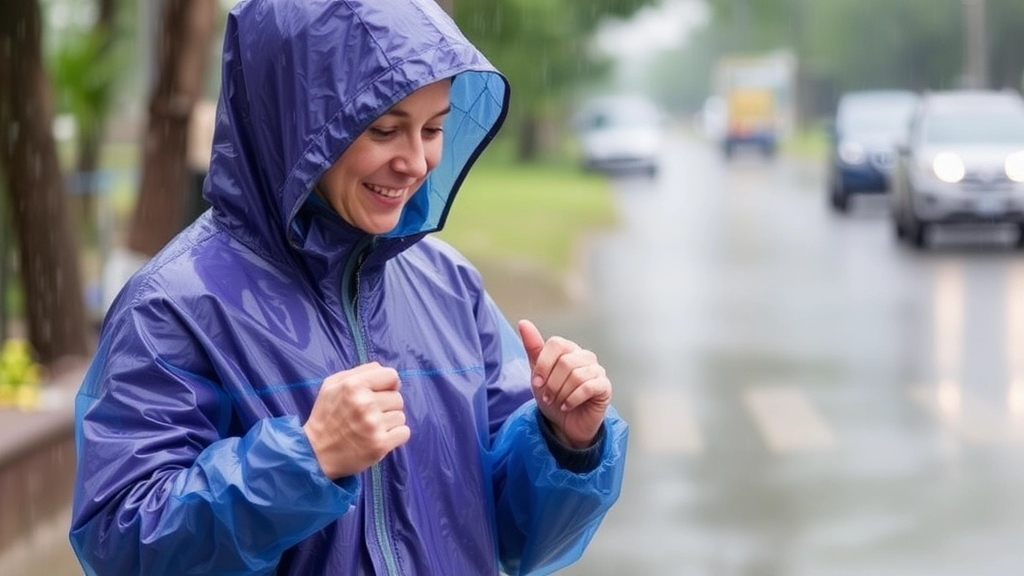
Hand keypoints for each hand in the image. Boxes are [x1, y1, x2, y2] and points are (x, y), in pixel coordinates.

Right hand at [303, 362, 409, 478]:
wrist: (316, 453)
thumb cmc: (325, 416)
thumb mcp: (332, 385)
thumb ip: (359, 371)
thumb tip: (383, 369)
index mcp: (353, 385)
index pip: (392, 376)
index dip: (388, 385)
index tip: (379, 394)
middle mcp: (365, 403)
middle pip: (398, 398)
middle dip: (387, 405)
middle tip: (370, 415)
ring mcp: (374, 425)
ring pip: (401, 416)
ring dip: (390, 422)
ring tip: (371, 427)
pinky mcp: (380, 444)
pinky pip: (404, 432)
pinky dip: (395, 436)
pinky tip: (379, 437)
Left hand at [517, 319, 610, 448]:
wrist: (565, 425)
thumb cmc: (552, 397)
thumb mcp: (538, 374)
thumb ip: (533, 348)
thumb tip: (524, 323)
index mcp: (569, 350)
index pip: (556, 344)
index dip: (544, 364)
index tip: (537, 382)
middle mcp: (585, 356)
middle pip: (565, 362)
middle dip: (552, 384)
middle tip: (548, 397)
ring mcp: (597, 370)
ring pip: (576, 375)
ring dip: (561, 393)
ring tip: (558, 402)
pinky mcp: (604, 387)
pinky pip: (588, 387)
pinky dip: (573, 399)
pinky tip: (568, 406)